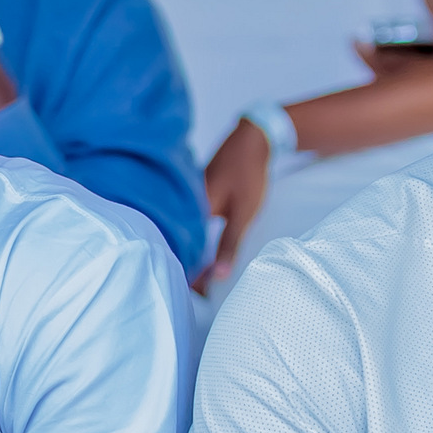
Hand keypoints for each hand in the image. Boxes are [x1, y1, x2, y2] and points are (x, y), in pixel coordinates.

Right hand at [197, 118, 271, 290]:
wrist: (253, 140)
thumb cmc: (249, 174)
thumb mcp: (243, 214)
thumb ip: (229, 244)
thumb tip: (218, 276)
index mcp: (192, 209)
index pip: (182, 249)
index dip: (189, 273)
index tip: (198, 293)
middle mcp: (185, 203)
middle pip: (179, 242)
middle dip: (189, 266)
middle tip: (199, 290)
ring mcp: (189, 197)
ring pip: (184, 231)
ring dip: (191, 251)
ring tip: (201, 273)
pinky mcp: (196, 194)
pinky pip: (189, 221)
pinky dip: (194, 236)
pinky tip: (202, 248)